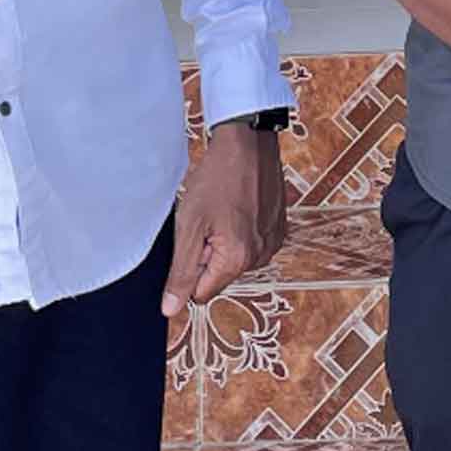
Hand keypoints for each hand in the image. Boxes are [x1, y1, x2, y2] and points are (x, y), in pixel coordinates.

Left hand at [163, 122, 287, 317]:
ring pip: (235, 258)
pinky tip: (237, 204)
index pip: (201, 292)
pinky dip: (241, 228)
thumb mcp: (188, 225)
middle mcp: (261, 257)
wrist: (248, 141)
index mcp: (237, 260)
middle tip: (207, 219)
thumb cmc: (217, 177)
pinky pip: (251, 242)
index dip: (189, 267)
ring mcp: (273, 241)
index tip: (193, 237)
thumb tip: (171, 309)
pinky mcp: (279, 227)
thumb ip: (180, 272)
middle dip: (207, 253)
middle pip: (219, 274)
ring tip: (223, 208)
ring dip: (224, 240)